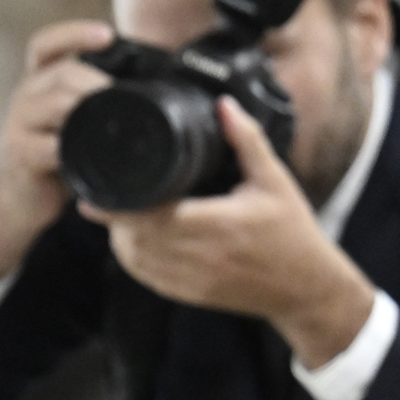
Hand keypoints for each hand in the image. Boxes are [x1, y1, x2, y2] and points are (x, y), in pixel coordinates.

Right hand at [0, 20, 118, 287]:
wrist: (20, 203)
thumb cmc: (54, 160)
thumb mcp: (71, 124)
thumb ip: (92, 102)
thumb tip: (145, 91)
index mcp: (39, 84)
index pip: (46, 45)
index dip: (74, 34)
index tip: (107, 36)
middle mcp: (25, 98)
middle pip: (62, 73)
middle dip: (96, 83)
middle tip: (121, 99)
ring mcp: (17, 125)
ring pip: (56, 103)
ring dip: (87, 111)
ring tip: (108, 125)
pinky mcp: (19, 155)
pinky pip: (51, 146)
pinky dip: (73, 149)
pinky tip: (87, 155)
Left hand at [82, 98, 377, 365]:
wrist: (304, 287)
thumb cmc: (291, 229)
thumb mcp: (274, 179)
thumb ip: (247, 141)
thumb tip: (223, 105)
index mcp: (218, 222)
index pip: (152, 216)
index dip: (118, 208)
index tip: (95, 196)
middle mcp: (200, 254)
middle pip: (135, 238)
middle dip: (116, 219)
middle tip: (108, 198)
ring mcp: (191, 279)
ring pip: (135, 262)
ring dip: (120, 239)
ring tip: (118, 216)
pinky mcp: (188, 295)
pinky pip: (147, 279)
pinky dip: (134, 260)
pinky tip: (133, 242)